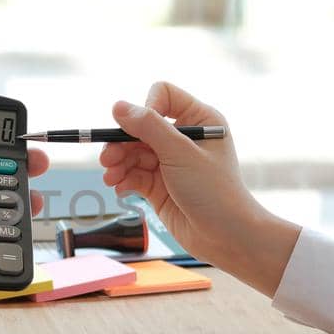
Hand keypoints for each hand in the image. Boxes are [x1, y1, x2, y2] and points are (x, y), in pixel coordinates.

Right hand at [99, 81, 299, 296]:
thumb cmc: (214, 192)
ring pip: (133, 152)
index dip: (146, 109)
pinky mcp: (160, 185)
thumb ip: (148, 128)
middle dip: (122, 143)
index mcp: (199, 120)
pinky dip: (124, 179)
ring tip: (111, 178)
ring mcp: (171, 162)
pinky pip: (134, 174)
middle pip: (141, 127)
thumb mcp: (180, 154)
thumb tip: (118, 106)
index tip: (138, 130)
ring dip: (118, 163)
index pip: (163, 96)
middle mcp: (184, 137)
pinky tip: (120, 190)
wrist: (226, 237)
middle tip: (107, 160)